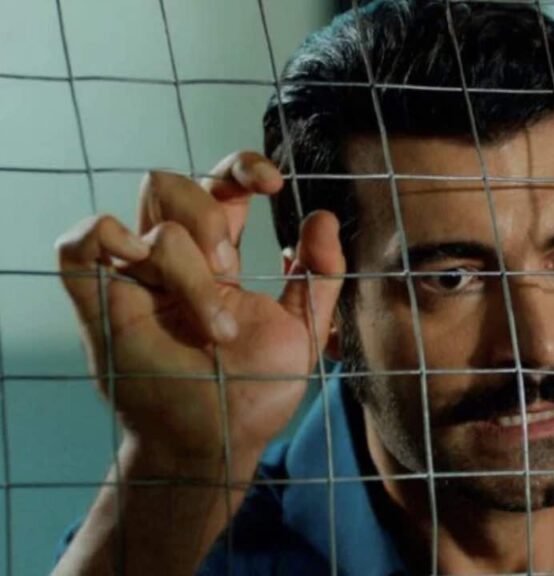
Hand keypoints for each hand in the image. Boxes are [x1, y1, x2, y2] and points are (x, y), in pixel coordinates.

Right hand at [56, 152, 344, 464]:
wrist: (218, 441)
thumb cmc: (255, 389)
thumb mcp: (304, 330)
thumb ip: (321, 275)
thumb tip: (323, 216)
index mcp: (215, 258)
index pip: (218, 185)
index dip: (241, 166)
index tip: (274, 184)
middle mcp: (171, 261)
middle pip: (173, 184)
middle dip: (209, 216)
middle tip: (230, 269)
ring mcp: (134, 280)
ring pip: (146, 217)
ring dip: (186, 261)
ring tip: (210, 319)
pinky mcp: (100, 306)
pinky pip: (80, 245)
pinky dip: (106, 238)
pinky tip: (140, 270)